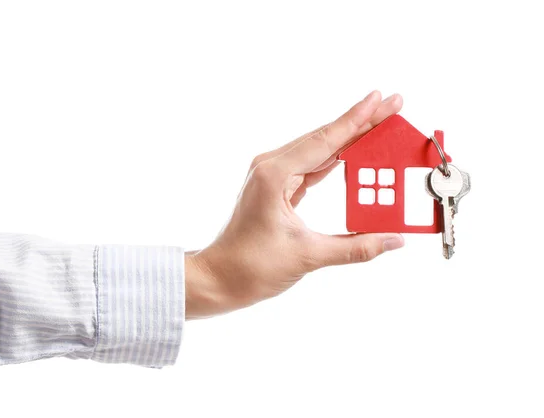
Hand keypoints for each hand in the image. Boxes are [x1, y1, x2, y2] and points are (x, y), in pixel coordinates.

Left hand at [186, 90, 404, 318]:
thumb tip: (393, 240)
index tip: (381, 99)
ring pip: (319, 149)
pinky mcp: (277, 186)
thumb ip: (356, 247)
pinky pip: (312, 165)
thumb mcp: (308, 256)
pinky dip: (337, 158)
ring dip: (351, 137)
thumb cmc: (250, 266)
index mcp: (274, 175)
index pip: (325, 141)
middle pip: (325, 137)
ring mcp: (273, 175)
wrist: (220, 277)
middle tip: (393, 104)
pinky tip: (356, 151)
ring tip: (381, 123)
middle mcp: (272, 167)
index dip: (356, 119)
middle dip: (361, 122)